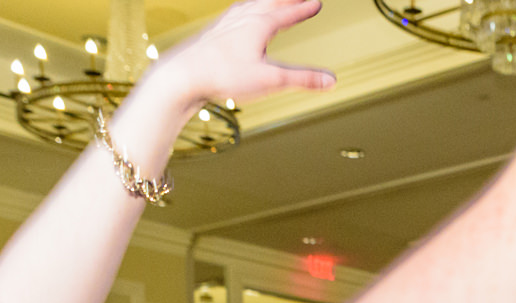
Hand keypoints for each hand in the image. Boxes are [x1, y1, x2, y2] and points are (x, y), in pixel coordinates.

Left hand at [144, 0, 335, 114]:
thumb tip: (330, 81)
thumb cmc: (222, 75)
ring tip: (273, 1)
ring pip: (252, 5)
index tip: (315, 3)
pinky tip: (242, 17)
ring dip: (266, 2)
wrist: (184, 75)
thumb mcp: (270, 79)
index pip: (288, 13)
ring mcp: (227, 24)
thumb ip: (302, 79)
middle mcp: (243, 18)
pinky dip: (247, 10)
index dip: (303, 9)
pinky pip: (236, 13)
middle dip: (287, 0)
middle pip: (270, 2)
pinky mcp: (214, 33)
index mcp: (260, 24)